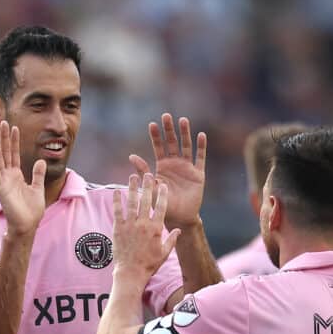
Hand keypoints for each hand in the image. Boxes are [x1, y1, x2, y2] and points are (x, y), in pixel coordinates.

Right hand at [0, 120, 45, 237]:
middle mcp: (8, 176)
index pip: (14, 154)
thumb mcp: (38, 188)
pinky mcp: (0, 187)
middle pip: (5, 152)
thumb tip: (40, 160)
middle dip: (4, 137)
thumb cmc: (31, 211)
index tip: (14, 127)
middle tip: (1, 121)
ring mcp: (3, 181)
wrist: (27, 226)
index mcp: (17, 176)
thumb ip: (38, 174)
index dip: (14, 141)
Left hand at [112, 173, 178, 283]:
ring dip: (133, 188)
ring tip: (133, 177)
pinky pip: (118, 211)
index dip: (162, 194)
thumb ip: (172, 239)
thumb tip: (179, 230)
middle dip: (148, 186)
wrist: (131, 273)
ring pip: (132, 202)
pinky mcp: (118, 229)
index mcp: (156, 229)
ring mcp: (130, 225)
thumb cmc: (149, 264)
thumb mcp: (164, 252)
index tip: (163, 185)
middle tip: (148, 174)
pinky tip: (116, 191)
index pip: (161, 207)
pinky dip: (117, 200)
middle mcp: (143, 224)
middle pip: (146, 200)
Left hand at [130, 113, 206, 229]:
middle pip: (172, 143)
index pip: (158, 147)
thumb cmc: (162, 205)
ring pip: (186, 146)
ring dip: (185, 133)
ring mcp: (187, 168)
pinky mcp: (198, 174)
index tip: (152, 124)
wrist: (178, 217)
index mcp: (162, 166)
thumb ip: (143, 171)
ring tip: (183, 120)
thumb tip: (131, 156)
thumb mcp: (150, 187)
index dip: (156, 136)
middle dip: (169, 130)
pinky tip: (201, 135)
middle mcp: (175, 164)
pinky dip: (201, 147)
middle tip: (167, 116)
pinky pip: (200, 158)